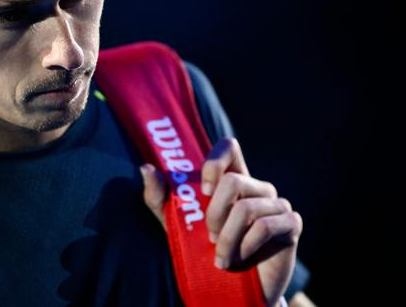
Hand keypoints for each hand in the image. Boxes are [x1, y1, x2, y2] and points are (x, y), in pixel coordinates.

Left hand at [140, 137, 302, 306]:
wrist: (234, 288)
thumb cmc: (204, 250)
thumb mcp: (176, 225)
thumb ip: (159, 198)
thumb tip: (145, 168)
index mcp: (232, 179)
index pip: (229, 147)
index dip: (215, 161)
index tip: (204, 190)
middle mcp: (256, 186)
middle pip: (233, 181)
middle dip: (214, 214)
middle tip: (209, 238)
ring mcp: (277, 203)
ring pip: (246, 208)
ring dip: (226, 239)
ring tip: (222, 258)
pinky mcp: (291, 223)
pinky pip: (264, 226)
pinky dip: (244, 246)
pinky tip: (239, 259)